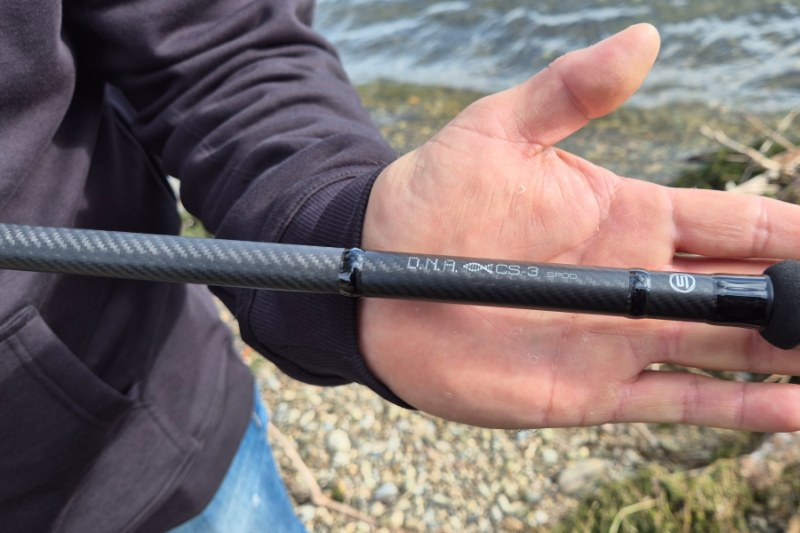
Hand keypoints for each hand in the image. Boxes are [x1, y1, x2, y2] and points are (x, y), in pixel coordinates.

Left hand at [359, 24, 799, 431]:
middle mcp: (636, 281)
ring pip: (725, 350)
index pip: (737, 223)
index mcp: (629, 217)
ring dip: (782, 356)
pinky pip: (676, 402)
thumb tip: (645, 38)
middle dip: (796, 298)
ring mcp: (618, 339)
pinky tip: (791, 411)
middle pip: (744, 290)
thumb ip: (569, 90)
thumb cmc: (432, 199)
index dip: (793, 232)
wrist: (377, 280)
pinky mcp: (591, 391)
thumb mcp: (499, 131)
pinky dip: (737, 409)